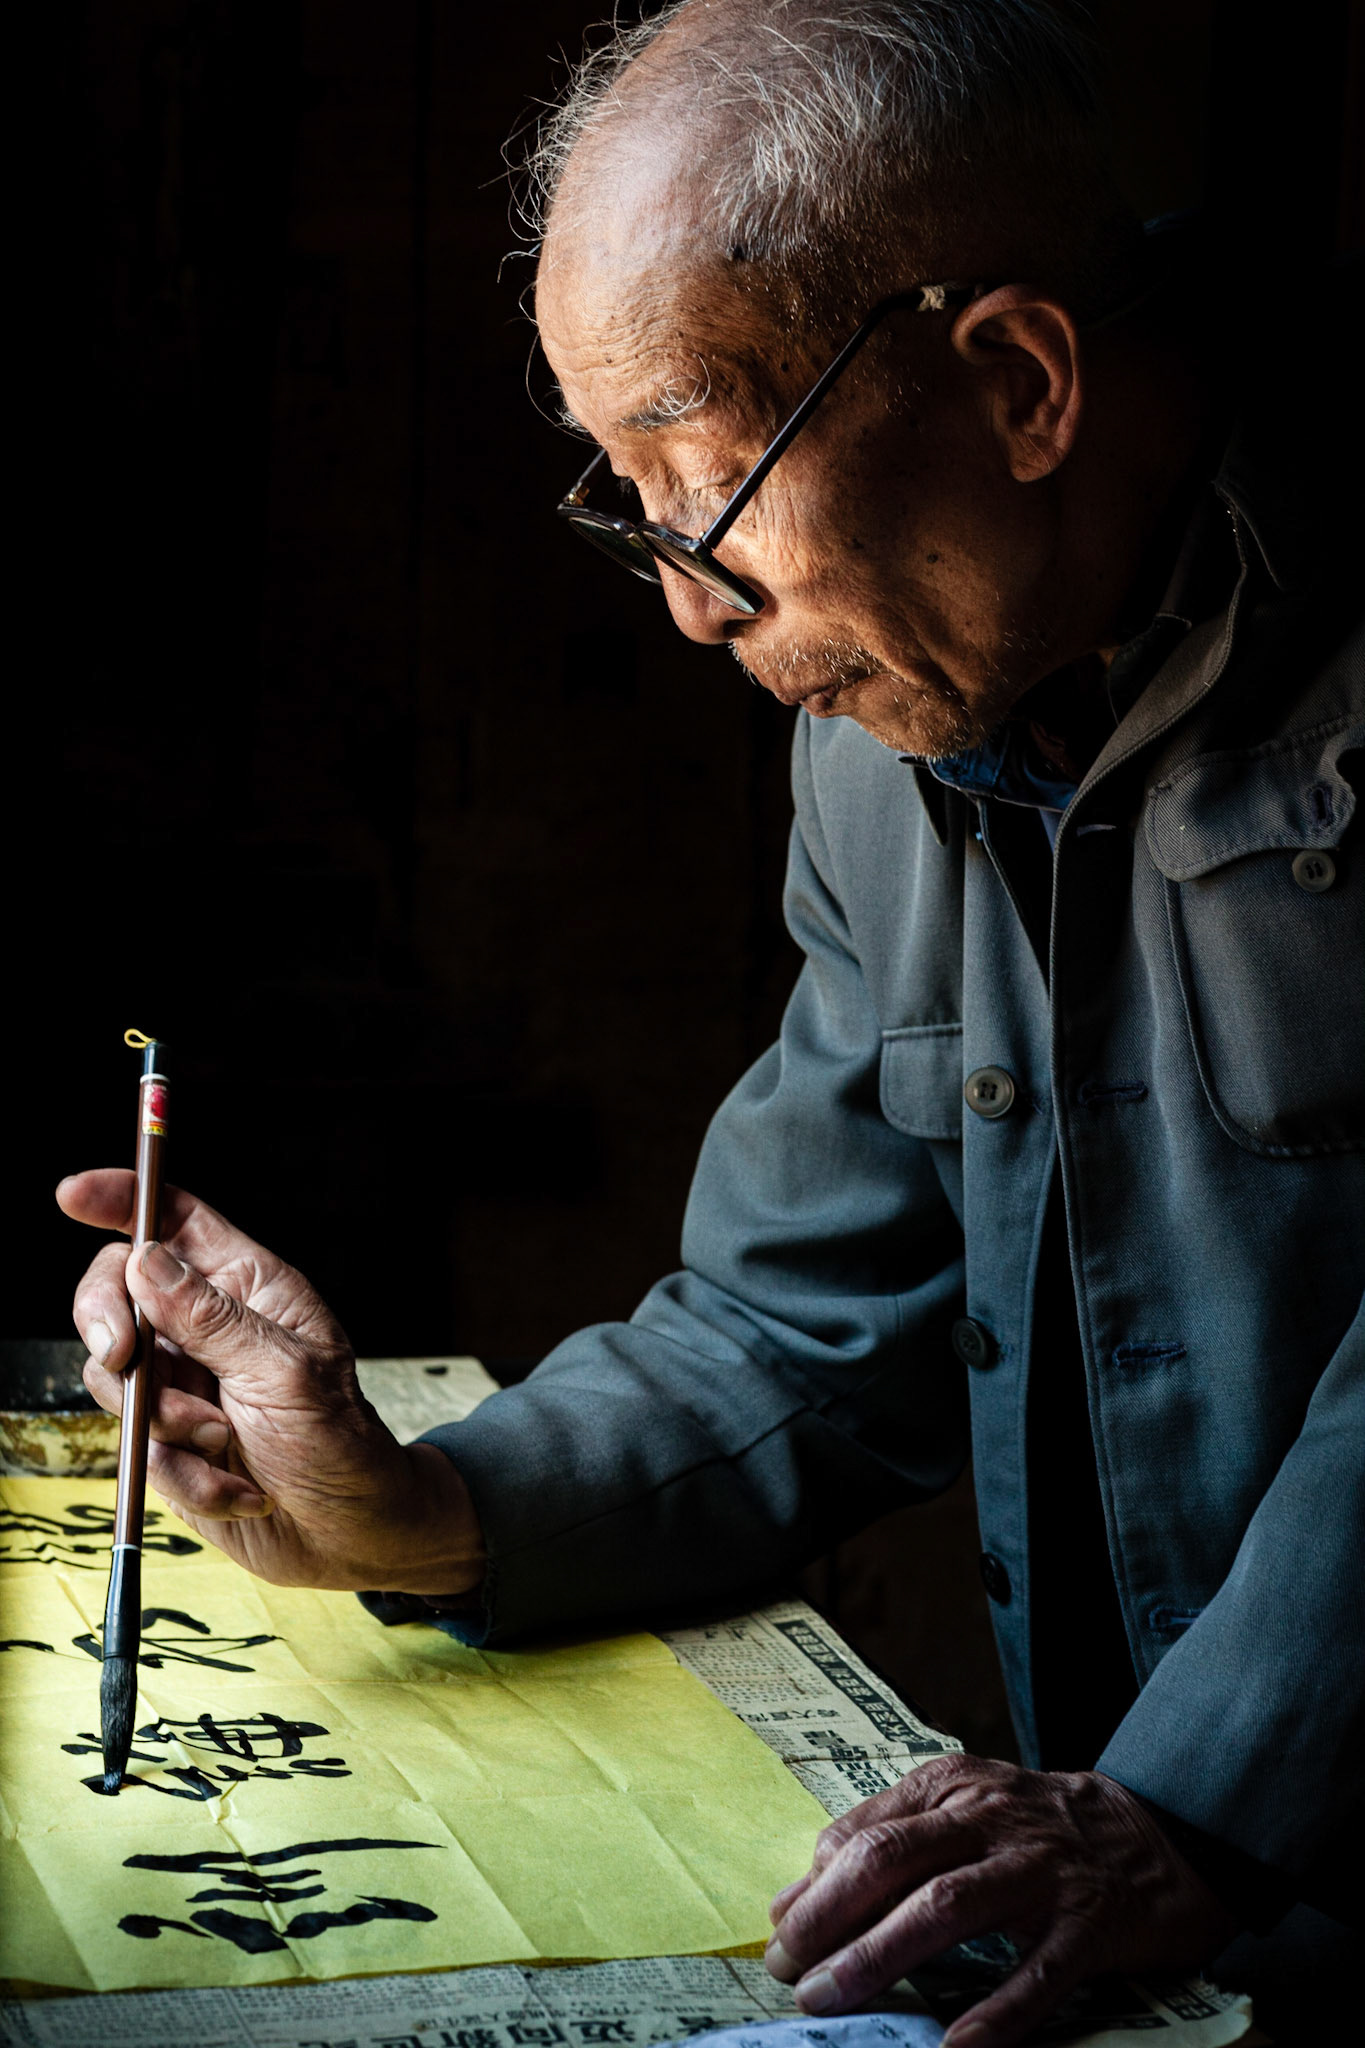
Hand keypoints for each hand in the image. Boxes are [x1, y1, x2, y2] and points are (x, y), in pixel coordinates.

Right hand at [58, 1169, 485, 1596]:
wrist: (348, 1537)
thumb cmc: (342, 1446)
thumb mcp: (287, 1376)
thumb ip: (212, 1321)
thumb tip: (145, 1262)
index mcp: (249, 1288)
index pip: (176, 1220)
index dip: (123, 1198)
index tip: (72, 1194)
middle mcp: (208, 1327)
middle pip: (116, 1289)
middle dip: (107, 1323)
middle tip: (125, 1358)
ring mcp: (182, 1383)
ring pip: (112, 1374)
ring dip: (165, 1420)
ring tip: (227, 1442)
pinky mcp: (166, 1440)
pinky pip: (134, 1446)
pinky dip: (183, 1475)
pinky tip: (238, 1488)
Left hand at [765, 1754, 1235, 2046]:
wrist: (1156, 1833)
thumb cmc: (1033, 1831)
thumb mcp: (958, 1812)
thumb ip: (881, 1843)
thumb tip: (792, 1900)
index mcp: (952, 1786)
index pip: (865, 1833)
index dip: (813, 1888)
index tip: (779, 1938)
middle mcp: (991, 1817)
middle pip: (893, 1861)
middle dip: (829, 1919)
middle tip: (789, 1974)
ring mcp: (1042, 1869)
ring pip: (948, 1907)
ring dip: (881, 1956)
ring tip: (833, 2000)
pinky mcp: (1089, 1923)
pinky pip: (1036, 1974)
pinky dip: (994, 2013)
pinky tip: (954, 2047)